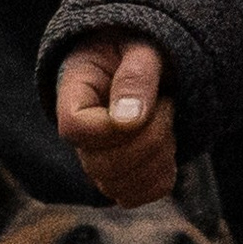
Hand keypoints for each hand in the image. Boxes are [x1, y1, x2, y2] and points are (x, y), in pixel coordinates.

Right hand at [54, 36, 178, 204]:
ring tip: (166, 122)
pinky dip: (162, 176)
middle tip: (167, 103)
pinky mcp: (121, 175)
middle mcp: (80, 133)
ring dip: (158, 158)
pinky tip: (168, 146)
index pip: (74, 127)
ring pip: (119, 187)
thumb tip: (128, 121)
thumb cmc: (140, 47)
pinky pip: (138, 196)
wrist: (145, 60)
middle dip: (149, 138)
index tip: (147, 103)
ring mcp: (97, 158)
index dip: (111, 126)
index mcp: (74, 92)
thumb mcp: (142, 47)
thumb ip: (135, 77)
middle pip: (100, 165)